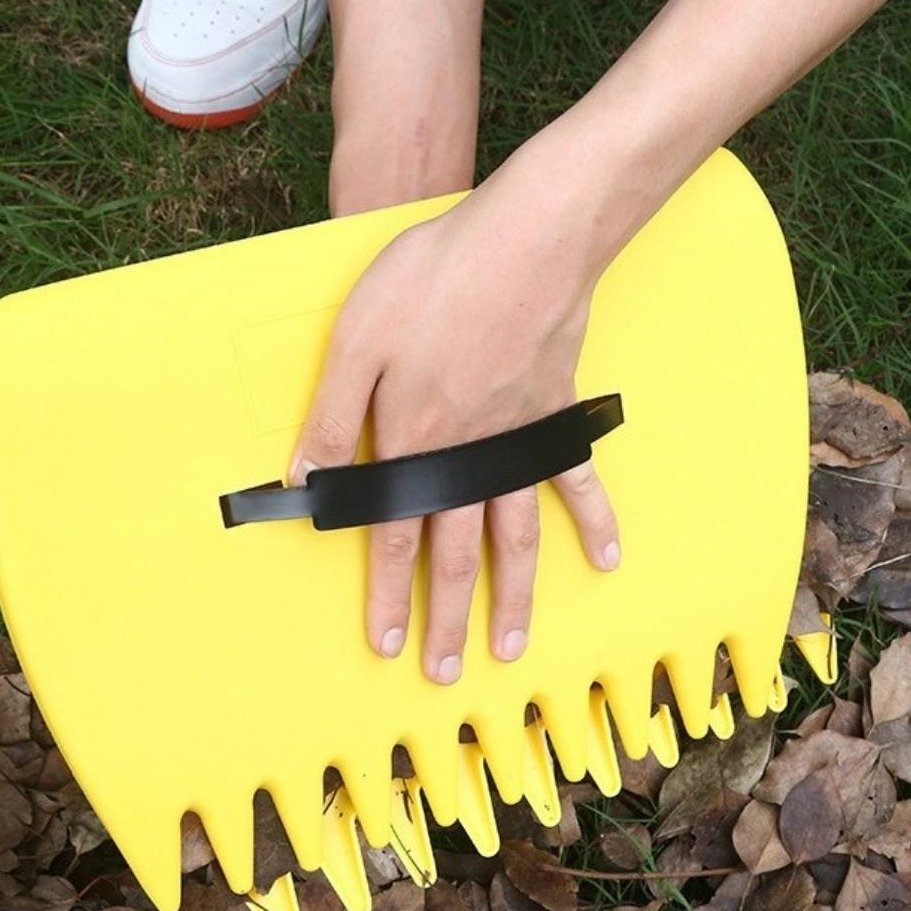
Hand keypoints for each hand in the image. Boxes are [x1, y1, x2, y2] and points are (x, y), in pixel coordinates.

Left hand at [287, 157, 619, 684]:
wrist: (526, 238)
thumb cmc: (434, 280)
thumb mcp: (357, 340)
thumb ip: (331, 417)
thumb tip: (305, 483)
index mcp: (415, 442)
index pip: (395, 537)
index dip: (387, 595)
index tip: (385, 645)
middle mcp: (470, 456)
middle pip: (457, 554)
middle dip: (446, 618)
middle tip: (445, 672)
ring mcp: (519, 440)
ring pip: (516, 537)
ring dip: (513, 597)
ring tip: (511, 648)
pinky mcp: (556, 415)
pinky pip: (577, 480)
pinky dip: (593, 521)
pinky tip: (605, 559)